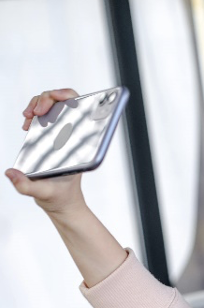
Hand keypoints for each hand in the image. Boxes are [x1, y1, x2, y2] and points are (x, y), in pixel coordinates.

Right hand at [6, 89, 83, 214]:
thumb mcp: (43, 193)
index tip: (54, 98)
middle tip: (35, 112)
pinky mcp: (51, 136)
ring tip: (29, 116)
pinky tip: (27, 122)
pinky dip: (33, 112)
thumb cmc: (59, 196)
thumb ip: (26, 185)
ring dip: (38, 103)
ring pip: (52, 105)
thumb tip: (10, 173)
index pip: (81, 109)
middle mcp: (72, 135)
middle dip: (47, 99)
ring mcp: (62, 134)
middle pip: (64, 102)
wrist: (61, 202)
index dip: (68, 96)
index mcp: (79, 144)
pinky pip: (44, 115)